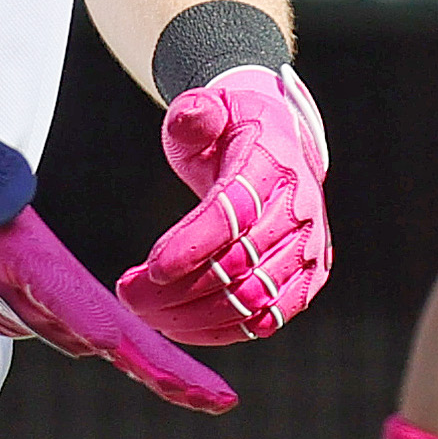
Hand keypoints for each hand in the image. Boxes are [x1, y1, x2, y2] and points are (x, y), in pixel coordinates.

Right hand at [0, 127, 237, 413]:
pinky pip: (110, 336)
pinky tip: (185, 378)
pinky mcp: (61, 317)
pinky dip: (146, 355)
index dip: (112, 332)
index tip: (149, 358)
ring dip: (161, 368)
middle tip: (218, 399)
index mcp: (27, 270)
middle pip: (110, 341)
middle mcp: (43, 305)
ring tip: (211, 395)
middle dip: (164, 374)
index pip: (72, 302)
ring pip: (114, 341)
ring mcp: (52, 318)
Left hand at [118, 65, 330, 343]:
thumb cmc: (231, 129)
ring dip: (194, 316)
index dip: (192, 245)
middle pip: (239, 264)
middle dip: (178, 289)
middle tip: (129, 296)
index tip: (150, 268)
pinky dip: (221, 331)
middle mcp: (300, 209)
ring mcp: (308, 248)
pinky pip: (266, 319)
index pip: (235, 212)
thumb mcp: (210, 107)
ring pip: (251, 300)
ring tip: (147, 312)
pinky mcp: (307, 280)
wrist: (279, 145)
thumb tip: (192, 115)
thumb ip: (195, 112)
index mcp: (275, 162)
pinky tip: (179, 325)